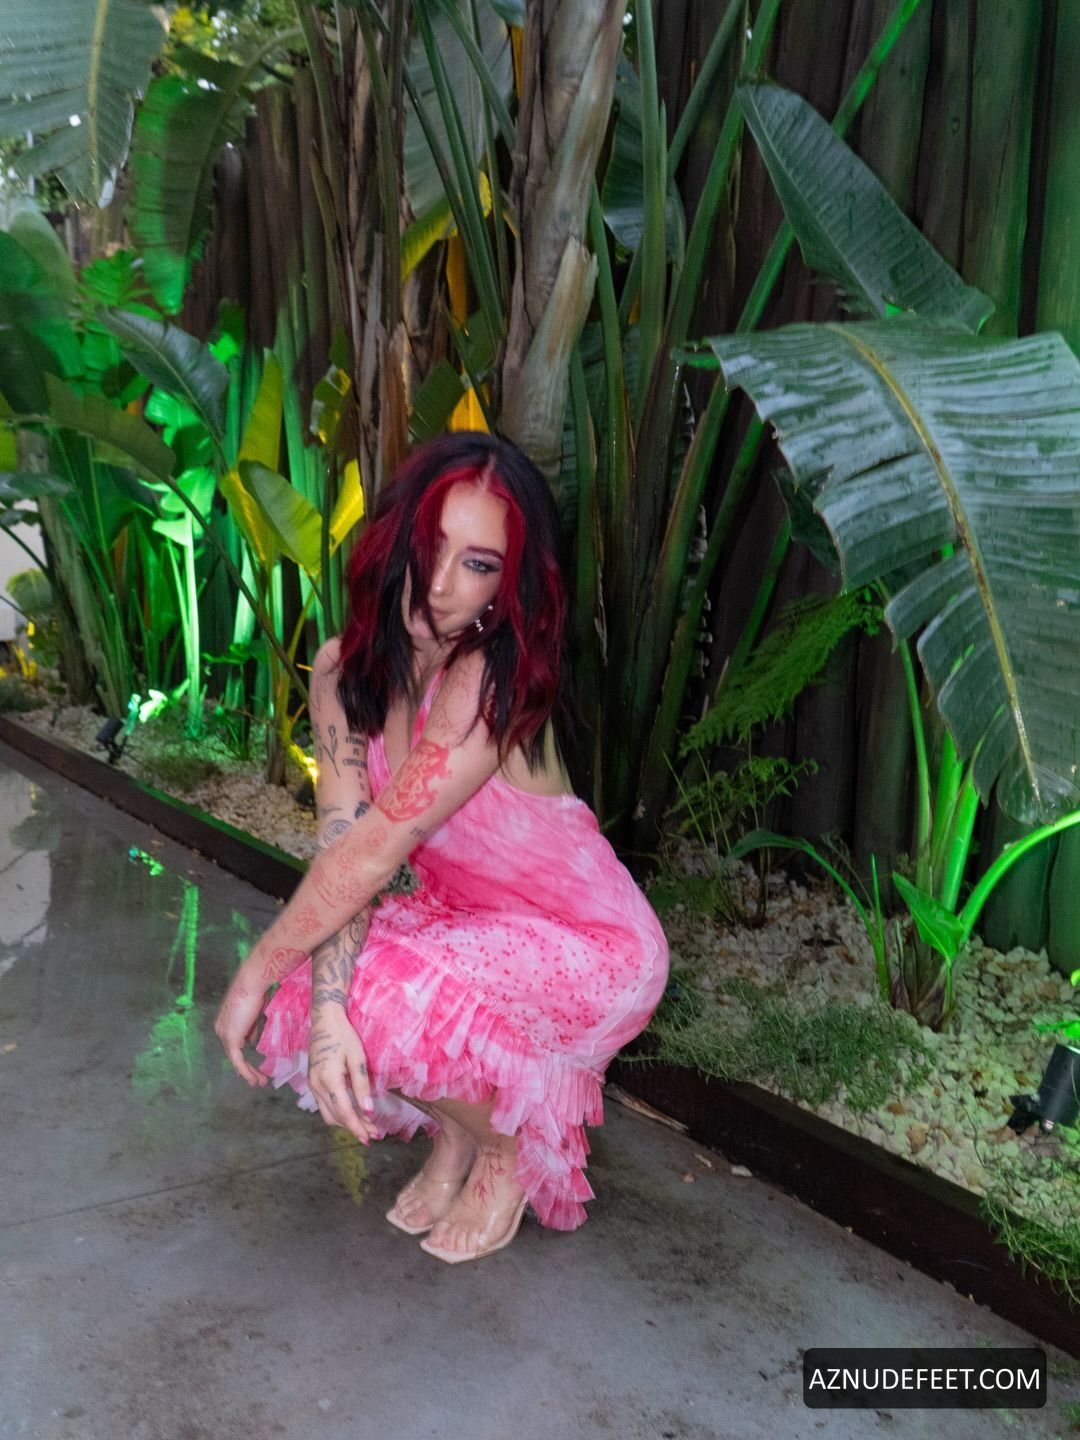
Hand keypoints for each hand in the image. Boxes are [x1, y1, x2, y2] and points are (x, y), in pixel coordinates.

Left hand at [214, 970, 269, 1088]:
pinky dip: (245, 1071)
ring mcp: (224, 1034)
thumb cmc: (256, 991)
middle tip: (256, 1079)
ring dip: (248, 1073)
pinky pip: (237, 1060)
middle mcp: (221, 1030)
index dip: (243, 1057)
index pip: (234, 1044)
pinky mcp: (231, 1038)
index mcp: (225, 1023)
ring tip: (259, 1082)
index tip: (254, 1066)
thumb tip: (253, 1041)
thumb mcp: (254, 1013)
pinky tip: (254, 1079)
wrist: (251, 983)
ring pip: (235, 1059)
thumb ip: (252, 1028)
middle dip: (245, 1069)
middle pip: (233, 1054)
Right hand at [308, 1007, 378, 1143]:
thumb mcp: (357, 1058)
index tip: (370, 1138)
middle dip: (354, 1127)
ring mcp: (311, 1085)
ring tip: (365, 1124)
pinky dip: (338, 1112)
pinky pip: (324, 1105)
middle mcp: (316, 1086)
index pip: (344, 1112)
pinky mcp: (312, 1082)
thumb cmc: (344, 1035)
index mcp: (328, 1079)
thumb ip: (361, 1086)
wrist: (324, 1020)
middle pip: (335, 1117)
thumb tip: (368, 1111)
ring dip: (345, 1122)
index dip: (357, 1127)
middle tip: (373, 1133)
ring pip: (327, 1114)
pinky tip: (351, 1112)